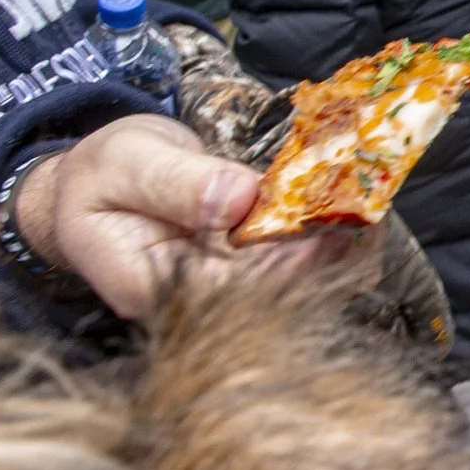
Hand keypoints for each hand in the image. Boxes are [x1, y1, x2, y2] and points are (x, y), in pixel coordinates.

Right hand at [11, 115, 369, 322]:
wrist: (101, 186)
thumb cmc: (103, 176)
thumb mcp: (125, 164)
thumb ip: (175, 182)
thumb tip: (237, 198)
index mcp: (156, 289)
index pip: (236, 293)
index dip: (286, 261)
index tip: (325, 219)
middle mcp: (203, 305)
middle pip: (283, 296)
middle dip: (331, 249)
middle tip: (366, 200)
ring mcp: (235, 294)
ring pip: (310, 287)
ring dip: (347, 244)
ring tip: (368, 197)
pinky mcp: (260, 275)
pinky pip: (313, 268)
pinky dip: (341, 237)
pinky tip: (354, 202)